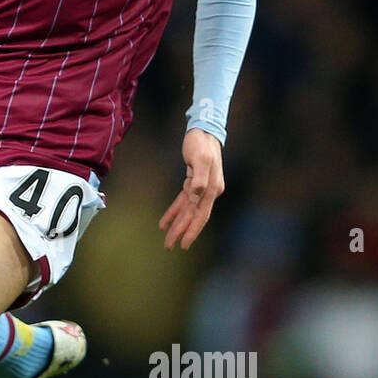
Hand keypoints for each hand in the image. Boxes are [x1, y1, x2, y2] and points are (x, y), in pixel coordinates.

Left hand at [158, 128, 223, 250]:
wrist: (203, 130)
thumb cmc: (201, 143)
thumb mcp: (201, 159)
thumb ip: (200, 180)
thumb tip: (196, 197)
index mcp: (213, 188)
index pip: (201, 214)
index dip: (192, 230)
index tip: (184, 244)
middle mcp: (209, 191)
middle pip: (193, 216)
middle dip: (181, 232)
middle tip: (169, 246)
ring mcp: (202, 188)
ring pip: (187, 211)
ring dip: (177, 224)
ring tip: (166, 238)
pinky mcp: (193, 183)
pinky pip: (183, 201)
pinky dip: (174, 211)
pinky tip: (165, 221)